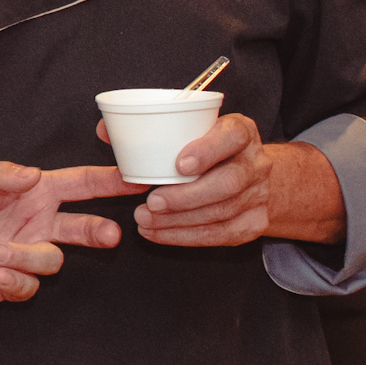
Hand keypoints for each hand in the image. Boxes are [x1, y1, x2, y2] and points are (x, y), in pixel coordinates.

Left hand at [0, 162, 127, 301]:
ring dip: (26, 256)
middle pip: (83, 228)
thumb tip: (33, 173)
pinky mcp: (11, 282)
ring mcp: (25, 254)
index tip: (136, 179)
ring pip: (53, 261)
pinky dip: (14, 280)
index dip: (108, 181)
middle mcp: (36, 224)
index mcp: (33, 195)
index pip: (79, 186)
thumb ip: (1, 175)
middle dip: (100, 231)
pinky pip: (29, 287)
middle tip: (110, 234)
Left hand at [97, 115, 344, 245]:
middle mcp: (256, 162)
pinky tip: (161, 234)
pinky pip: (224, 235)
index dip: (207, 150)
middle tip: (151, 202)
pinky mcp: (255, 222)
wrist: (249, 172)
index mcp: (240, 131)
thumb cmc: (206, 147)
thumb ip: (148, 127)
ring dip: (181, 220)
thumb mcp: (189, 129)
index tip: (178, 164)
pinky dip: (189, 237)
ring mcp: (259, 194)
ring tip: (145, 220)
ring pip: (224, 211)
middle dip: (186, 196)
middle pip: (228, 182)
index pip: (231, 136)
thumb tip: (105, 129)